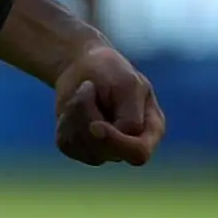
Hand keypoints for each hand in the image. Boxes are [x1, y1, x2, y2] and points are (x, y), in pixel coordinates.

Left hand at [50, 40, 165, 167]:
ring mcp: (106, 151)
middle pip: (107, 150)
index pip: (139, 152)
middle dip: (89, 118)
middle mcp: (130, 145)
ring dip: (76, 115)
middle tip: (87, 87)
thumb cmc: (111, 70)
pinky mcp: (80, 150)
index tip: (95, 125)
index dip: (116, 142)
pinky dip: (65, 122)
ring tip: (82, 91)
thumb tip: (99, 136)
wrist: (83, 65)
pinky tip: (73, 105)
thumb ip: (128, 117)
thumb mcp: (127, 84)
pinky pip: (67, 146)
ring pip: (84, 148)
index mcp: (152, 130)